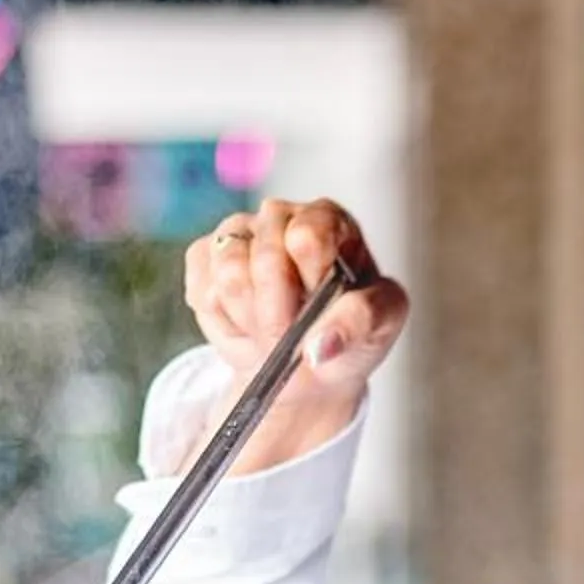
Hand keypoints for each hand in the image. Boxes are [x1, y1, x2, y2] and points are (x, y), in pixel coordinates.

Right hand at [182, 197, 411, 474]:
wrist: (307, 367)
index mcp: (329, 220)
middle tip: (295, 334)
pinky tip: (247, 324)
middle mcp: (280, 217)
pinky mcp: (204, 258)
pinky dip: (226, 324)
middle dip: (281, 316)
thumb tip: (319, 346)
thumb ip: (360, 323)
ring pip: (229, 277)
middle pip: (265, 261)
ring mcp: (237, 233)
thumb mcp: (380, 325)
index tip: (320, 304)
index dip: (310, 280)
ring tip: (273, 330)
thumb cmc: (348, 333)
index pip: (307, 236)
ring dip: (253, 320)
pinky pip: (203, 294)